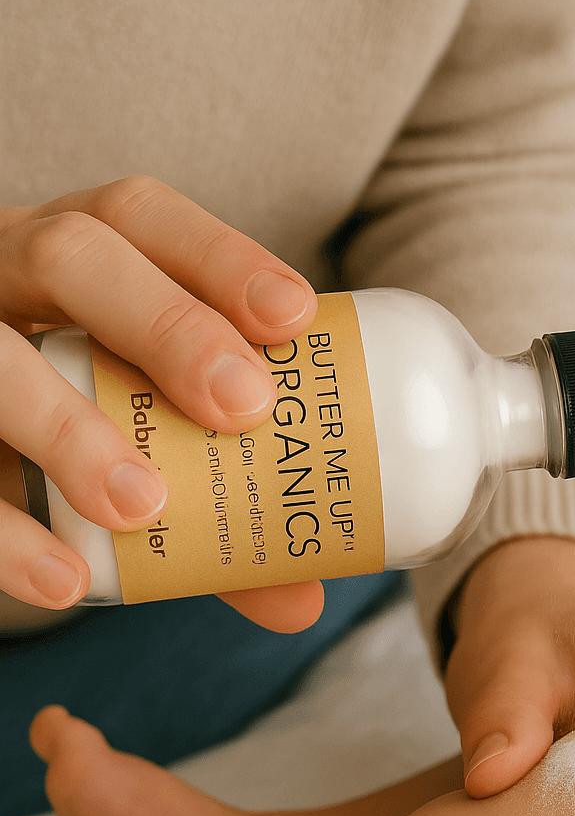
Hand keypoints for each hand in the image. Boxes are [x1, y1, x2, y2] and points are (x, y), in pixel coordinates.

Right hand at [0, 175, 322, 632]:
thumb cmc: (63, 435)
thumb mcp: (131, 445)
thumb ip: (214, 504)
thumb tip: (304, 596)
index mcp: (70, 264)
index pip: (138, 219)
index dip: (217, 256)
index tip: (292, 316)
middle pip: (70, 255)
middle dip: (165, 324)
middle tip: (242, 406)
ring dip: (69, 428)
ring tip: (140, 507)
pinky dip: (6, 533)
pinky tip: (67, 580)